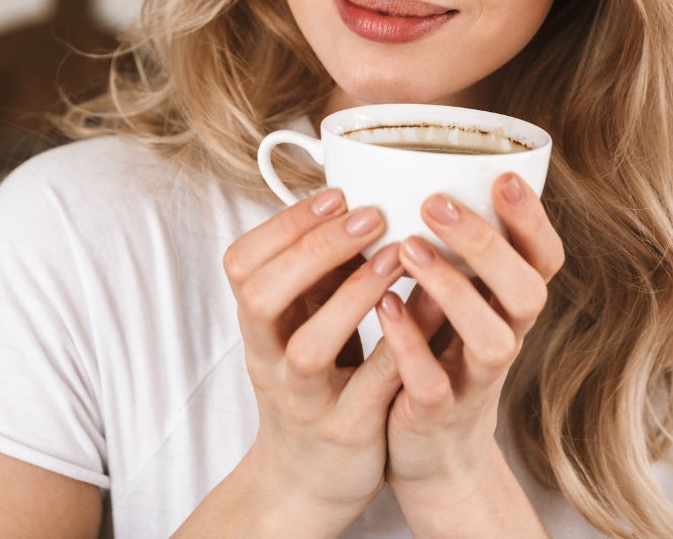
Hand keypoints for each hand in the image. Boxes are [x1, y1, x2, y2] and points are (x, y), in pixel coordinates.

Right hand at [221, 188, 406, 530]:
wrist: (307, 480)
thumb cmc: (313, 382)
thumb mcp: (301, 323)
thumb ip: (319, 273)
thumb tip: (357, 199)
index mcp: (258, 324)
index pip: (242, 264)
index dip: (283, 225)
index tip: (335, 193)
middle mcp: (269, 359)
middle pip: (262, 297)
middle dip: (314, 249)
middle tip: (369, 215)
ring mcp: (304, 399)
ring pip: (308, 348)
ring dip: (352, 296)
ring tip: (397, 257)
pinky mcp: (345, 431)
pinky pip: (369, 387)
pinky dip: (397, 347)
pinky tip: (430, 310)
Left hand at [376, 173, 563, 530]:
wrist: (433, 451)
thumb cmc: (442, 352)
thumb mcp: (458, 297)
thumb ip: (452, 248)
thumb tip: (418, 168)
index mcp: (511, 302)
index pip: (545, 256)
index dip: (533, 219)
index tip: (503, 177)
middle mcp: (507, 336)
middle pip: (528, 291)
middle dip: (486, 244)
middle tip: (435, 203)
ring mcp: (477, 379)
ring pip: (493, 340)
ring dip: (452, 291)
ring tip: (407, 250)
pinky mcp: (440, 413)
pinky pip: (433, 382)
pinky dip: (410, 344)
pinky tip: (385, 307)